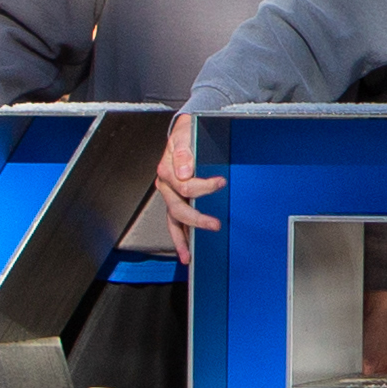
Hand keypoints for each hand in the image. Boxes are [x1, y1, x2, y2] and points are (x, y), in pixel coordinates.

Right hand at [152, 110, 210, 256]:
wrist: (181, 132)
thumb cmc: (185, 134)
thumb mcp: (184, 135)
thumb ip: (183, 152)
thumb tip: (186, 170)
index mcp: (168, 171)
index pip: (185, 185)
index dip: (204, 186)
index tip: (220, 182)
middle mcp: (166, 186)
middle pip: (178, 208)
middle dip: (196, 219)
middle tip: (214, 224)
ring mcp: (169, 195)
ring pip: (173, 221)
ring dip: (181, 238)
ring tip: (189, 255)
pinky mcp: (174, 200)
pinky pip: (174, 222)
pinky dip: (180, 237)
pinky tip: (186, 248)